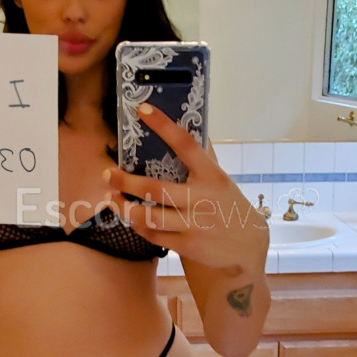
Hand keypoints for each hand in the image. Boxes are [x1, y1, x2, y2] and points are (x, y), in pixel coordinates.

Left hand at [106, 104, 268, 273]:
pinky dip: (138, 226)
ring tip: (111, 197)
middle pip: (155, 189)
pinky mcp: (188, 245)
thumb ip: (203, 160)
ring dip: (125, 207)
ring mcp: (194, 224)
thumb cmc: (228, 206)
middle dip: (126, 181)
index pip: (186, 144)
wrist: (248, 247)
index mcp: (212, 175)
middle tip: (108, 173)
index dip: (164, 126)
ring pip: (149, 216)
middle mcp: (202, 199)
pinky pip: (154, 235)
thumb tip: (188, 128)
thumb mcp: (221, 181)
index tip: (143, 110)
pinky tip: (131, 218)